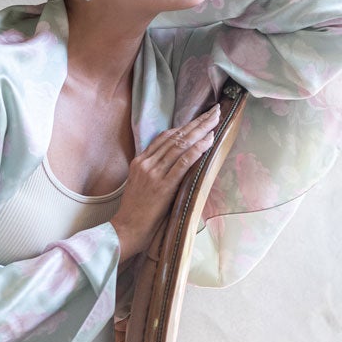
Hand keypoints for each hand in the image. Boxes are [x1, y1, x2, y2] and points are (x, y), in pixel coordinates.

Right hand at [111, 104, 221, 258]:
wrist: (126, 230)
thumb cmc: (136, 212)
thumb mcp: (141, 185)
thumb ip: (155, 171)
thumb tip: (177, 162)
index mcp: (140, 162)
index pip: (165, 137)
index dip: (185, 126)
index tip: (200, 118)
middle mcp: (146, 163)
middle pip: (175, 136)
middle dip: (197, 122)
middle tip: (215, 111)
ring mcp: (153, 173)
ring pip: (180, 145)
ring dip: (200, 131)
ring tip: (215, 120)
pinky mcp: (162, 186)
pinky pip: (183, 162)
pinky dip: (197, 149)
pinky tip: (208, 140)